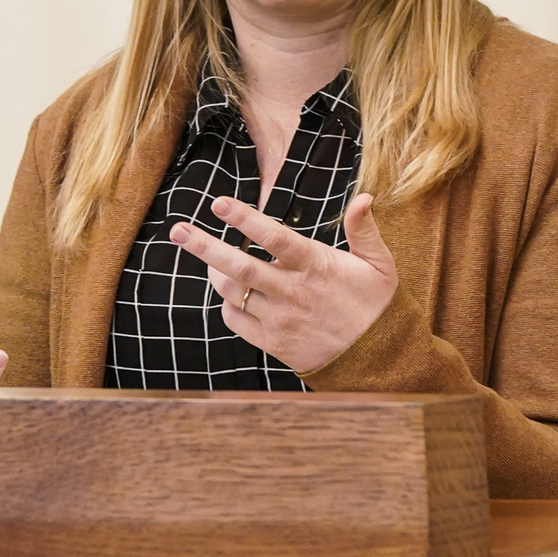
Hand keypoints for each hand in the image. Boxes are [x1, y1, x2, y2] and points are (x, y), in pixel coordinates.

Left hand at [169, 193, 397, 373]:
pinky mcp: (273, 343)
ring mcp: (280, 320)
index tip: (219, 204)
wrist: (378, 360)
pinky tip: (232, 294)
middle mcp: (293, 293)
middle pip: (240, 266)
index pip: (274, 238)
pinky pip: (237, 320)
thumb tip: (362, 196)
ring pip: (233, 292)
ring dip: (214, 272)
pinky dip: (228, 304)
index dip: (245, 219)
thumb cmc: (377, 305)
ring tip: (207, 257)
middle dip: (204, 246)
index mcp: (316, 267)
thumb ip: (364, 230)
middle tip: (177, 229)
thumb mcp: (379, 264)